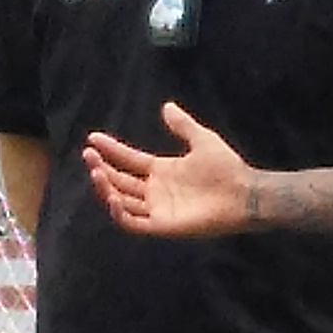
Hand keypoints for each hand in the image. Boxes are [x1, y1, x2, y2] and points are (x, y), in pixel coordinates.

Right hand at [83, 102, 253, 237]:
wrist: (243, 192)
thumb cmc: (227, 168)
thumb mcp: (201, 139)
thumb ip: (183, 125)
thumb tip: (167, 106)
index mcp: (162, 171)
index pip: (128, 160)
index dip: (111, 150)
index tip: (93, 138)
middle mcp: (156, 190)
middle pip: (120, 180)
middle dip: (102, 167)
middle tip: (88, 154)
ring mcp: (158, 209)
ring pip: (121, 201)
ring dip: (106, 188)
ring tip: (96, 171)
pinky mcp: (163, 225)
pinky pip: (133, 223)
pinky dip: (119, 212)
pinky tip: (112, 196)